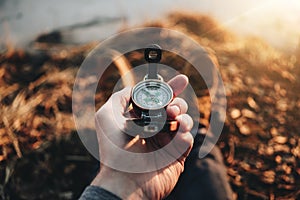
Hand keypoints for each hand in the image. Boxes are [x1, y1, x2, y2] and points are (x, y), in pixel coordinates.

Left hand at [92, 75, 193, 198]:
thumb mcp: (107, 115)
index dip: (170, 89)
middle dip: (177, 102)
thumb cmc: (113, 148)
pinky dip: (185, 133)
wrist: (124, 179)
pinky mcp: (177, 155)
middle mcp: (155, 129)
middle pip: (175, 108)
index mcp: (141, 120)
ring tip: (175, 118)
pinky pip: (187, 139)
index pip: (158, 101)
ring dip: (183, 115)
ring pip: (184, 121)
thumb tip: (135, 88)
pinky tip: (179, 133)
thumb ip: (121, 97)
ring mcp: (166, 142)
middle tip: (172, 107)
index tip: (181, 80)